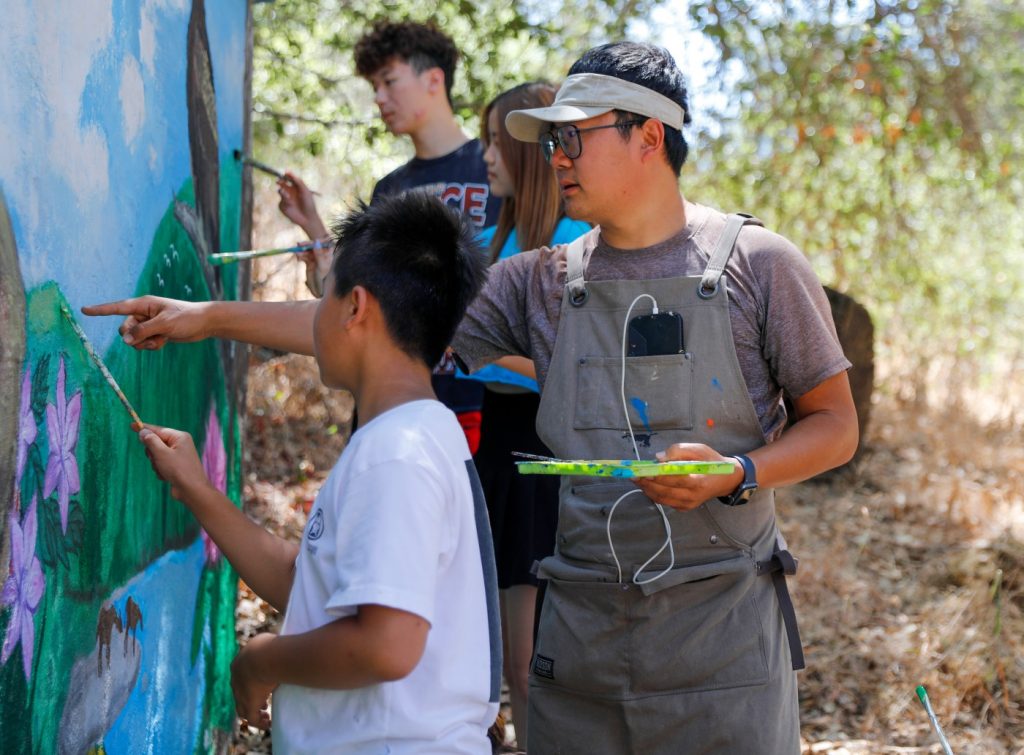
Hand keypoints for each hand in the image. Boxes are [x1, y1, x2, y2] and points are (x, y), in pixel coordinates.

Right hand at [81, 296, 209, 350]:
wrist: (204, 323)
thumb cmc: (187, 318)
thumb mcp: (165, 324)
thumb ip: (143, 331)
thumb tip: (125, 340)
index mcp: (143, 304)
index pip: (117, 307)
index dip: (100, 310)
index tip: (84, 310)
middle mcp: (143, 313)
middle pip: (124, 330)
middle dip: (135, 338)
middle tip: (152, 336)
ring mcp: (148, 324)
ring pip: (133, 339)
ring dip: (145, 344)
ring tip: (161, 339)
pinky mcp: (155, 333)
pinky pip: (143, 344)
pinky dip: (152, 346)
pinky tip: (165, 342)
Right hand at [137, 424, 209, 501]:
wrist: (192, 490)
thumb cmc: (179, 470)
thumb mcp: (161, 453)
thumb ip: (151, 441)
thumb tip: (143, 431)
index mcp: (179, 437)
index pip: (158, 430)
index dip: (144, 428)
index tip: (131, 425)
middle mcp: (180, 444)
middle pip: (156, 443)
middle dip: (152, 453)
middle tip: (157, 459)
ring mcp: (178, 456)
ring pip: (156, 456)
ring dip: (156, 464)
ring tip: (164, 471)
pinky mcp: (175, 466)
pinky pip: (160, 465)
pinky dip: (160, 471)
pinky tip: (167, 477)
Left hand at [231, 633, 276, 729]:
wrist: (265, 657)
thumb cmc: (268, 647)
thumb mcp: (265, 642)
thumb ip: (265, 647)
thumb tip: (272, 645)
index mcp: (238, 665)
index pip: (240, 678)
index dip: (249, 683)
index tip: (262, 686)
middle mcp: (236, 681)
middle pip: (239, 694)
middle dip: (250, 698)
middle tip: (263, 702)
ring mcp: (241, 695)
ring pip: (243, 708)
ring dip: (254, 712)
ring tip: (266, 715)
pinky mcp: (249, 704)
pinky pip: (252, 718)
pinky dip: (259, 722)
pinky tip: (268, 723)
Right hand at [277, 172, 327, 238]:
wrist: (308, 218)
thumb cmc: (308, 204)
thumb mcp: (305, 191)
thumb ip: (298, 181)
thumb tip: (288, 171)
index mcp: (295, 187)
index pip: (288, 178)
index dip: (286, 176)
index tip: (285, 174)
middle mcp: (290, 192)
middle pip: (281, 183)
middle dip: (280, 181)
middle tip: (279, 181)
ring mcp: (285, 199)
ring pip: (280, 192)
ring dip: (284, 194)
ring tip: (288, 197)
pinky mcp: (283, 206)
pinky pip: (280, 202)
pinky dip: (285, 203)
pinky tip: (291, 206)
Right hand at [296, 240, 332, 297]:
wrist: (319, 287)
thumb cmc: (324, 276)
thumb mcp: (321, 265)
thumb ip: (319, 253)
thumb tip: (316, 241)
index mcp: (329, 254)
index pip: (324, 243)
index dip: (318, 241)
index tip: (312, 242)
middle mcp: (322, 254)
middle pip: (314, 246)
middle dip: (306, 245)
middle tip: (299, 244)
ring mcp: (315, 258)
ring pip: (308, 251)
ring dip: (302, 251)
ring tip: (297, 254)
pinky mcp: (309, 262)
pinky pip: (304, 256)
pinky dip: (301, 256)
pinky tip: (298, 258)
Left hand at [633, 443, 742, 510]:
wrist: (726, 480)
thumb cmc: (712, 461)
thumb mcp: (699, 449)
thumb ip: (678, 451)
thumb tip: (658, 458)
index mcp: (699, 481)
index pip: (673, 479)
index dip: (657, 475)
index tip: (642, 470)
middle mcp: (693, 496)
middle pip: (664, 491)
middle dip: (647, 483)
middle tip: (633, 475)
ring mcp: (689, 504)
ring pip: (662, 499)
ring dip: (647, 490)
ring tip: (636, 480)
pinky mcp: (685, 508)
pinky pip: (666, 502)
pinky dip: (654, 494)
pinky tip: (647, 486)